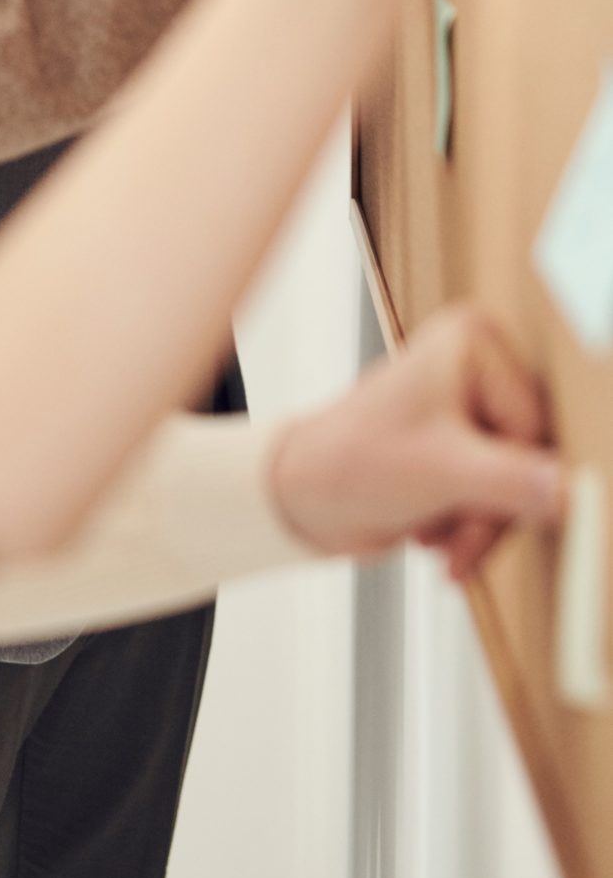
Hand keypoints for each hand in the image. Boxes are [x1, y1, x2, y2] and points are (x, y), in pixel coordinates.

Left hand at [267, 306, 562, 579]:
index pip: (534, 428)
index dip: (514, 481)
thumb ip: (517, 483)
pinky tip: (434, 532)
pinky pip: (501, 494)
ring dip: (480, 522)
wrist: (301, 497)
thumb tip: (576, 491)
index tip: (482, 511)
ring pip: (521, 484)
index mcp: (473, 342)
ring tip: (433, 533)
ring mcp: (474, 402)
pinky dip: (472, 524)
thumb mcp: (444, 474)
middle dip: (492, 509)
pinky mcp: (468, 441)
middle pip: (532, 457)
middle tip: (451, 534)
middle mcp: (478, 363)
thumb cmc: (351, 463)